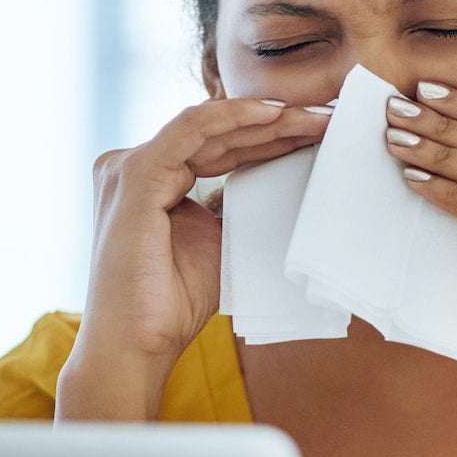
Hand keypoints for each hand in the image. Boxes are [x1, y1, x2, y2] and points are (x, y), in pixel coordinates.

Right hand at [62, 98, 331, 417]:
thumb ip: (231, 208)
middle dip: (275, 123)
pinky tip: (273, 114)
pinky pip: (191, 130)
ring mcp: (129, 167)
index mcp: (149, 180)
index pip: (216, 149)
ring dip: (265, 117)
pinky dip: (232, 117)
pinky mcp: (135, 175)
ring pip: (207, 125)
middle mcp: (133, 166)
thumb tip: (275, 181)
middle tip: (327, 117)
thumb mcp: (215, 242)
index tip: (317, 135)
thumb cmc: (169, 303)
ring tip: (315, 116)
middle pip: (215, 134)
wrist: (136, 342)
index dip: (268, 139)